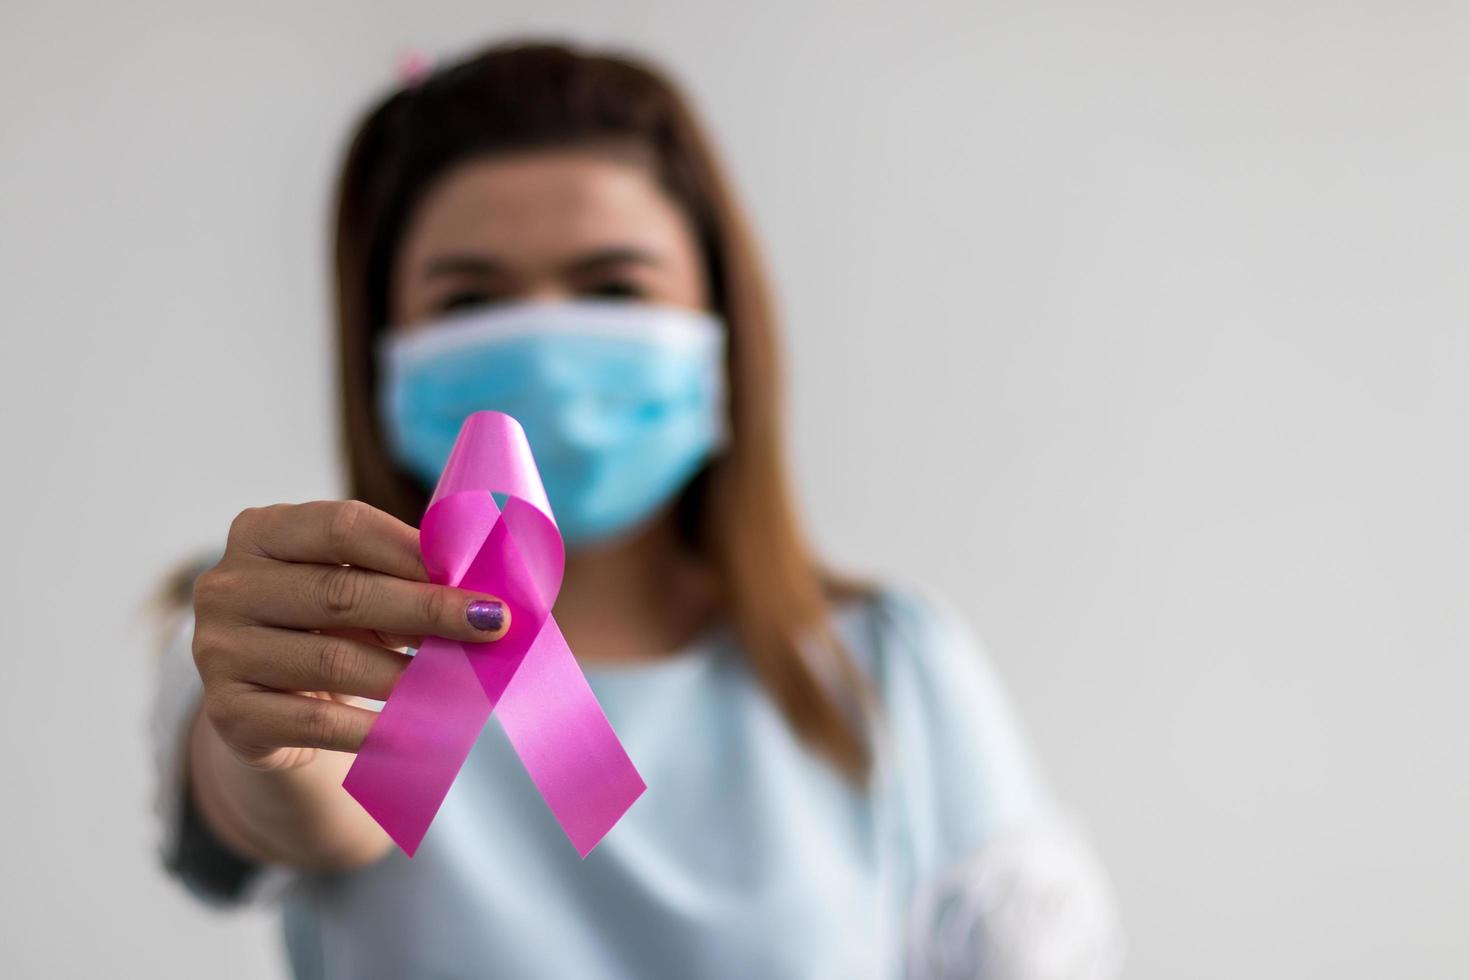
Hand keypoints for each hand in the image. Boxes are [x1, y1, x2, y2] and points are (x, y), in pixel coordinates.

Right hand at [191, 500, 509, 771]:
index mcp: (260, 533)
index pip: (342, 528)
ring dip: (407, 675)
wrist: (268, 706)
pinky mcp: (229, 714)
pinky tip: (419, 731)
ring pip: (332, 661)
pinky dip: (374, 729)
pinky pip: (315, 722)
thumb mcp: (353, 587)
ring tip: (464, 682)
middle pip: (341, 593)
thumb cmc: (327, 626)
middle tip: (491, 624)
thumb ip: (399, 576)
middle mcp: (228, 586)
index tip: (473, 573)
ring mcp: (219, 650)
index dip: (411, 550)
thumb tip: (480, 596)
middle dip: (426, 609)